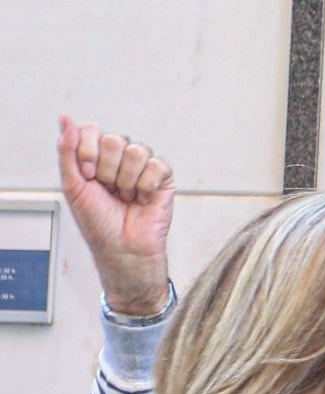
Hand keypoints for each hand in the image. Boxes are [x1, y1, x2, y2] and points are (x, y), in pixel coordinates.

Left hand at [57, 116, 172, 315]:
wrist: (123, 250)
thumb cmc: (98, 224)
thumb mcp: (72, 186)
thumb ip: (67, 150)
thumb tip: (64, 118)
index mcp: (95, 156)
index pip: (91, 130)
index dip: (88, 152)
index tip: (88, 177)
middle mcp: (119, 158)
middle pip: (114, 140)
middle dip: (108, 170)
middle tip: (108, 190)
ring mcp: (142, 167)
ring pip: (137, 151)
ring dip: (127, 180)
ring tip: (126, 197)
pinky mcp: (163, 178)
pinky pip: (157, 165)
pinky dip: (147, 186)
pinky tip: (142, 199)